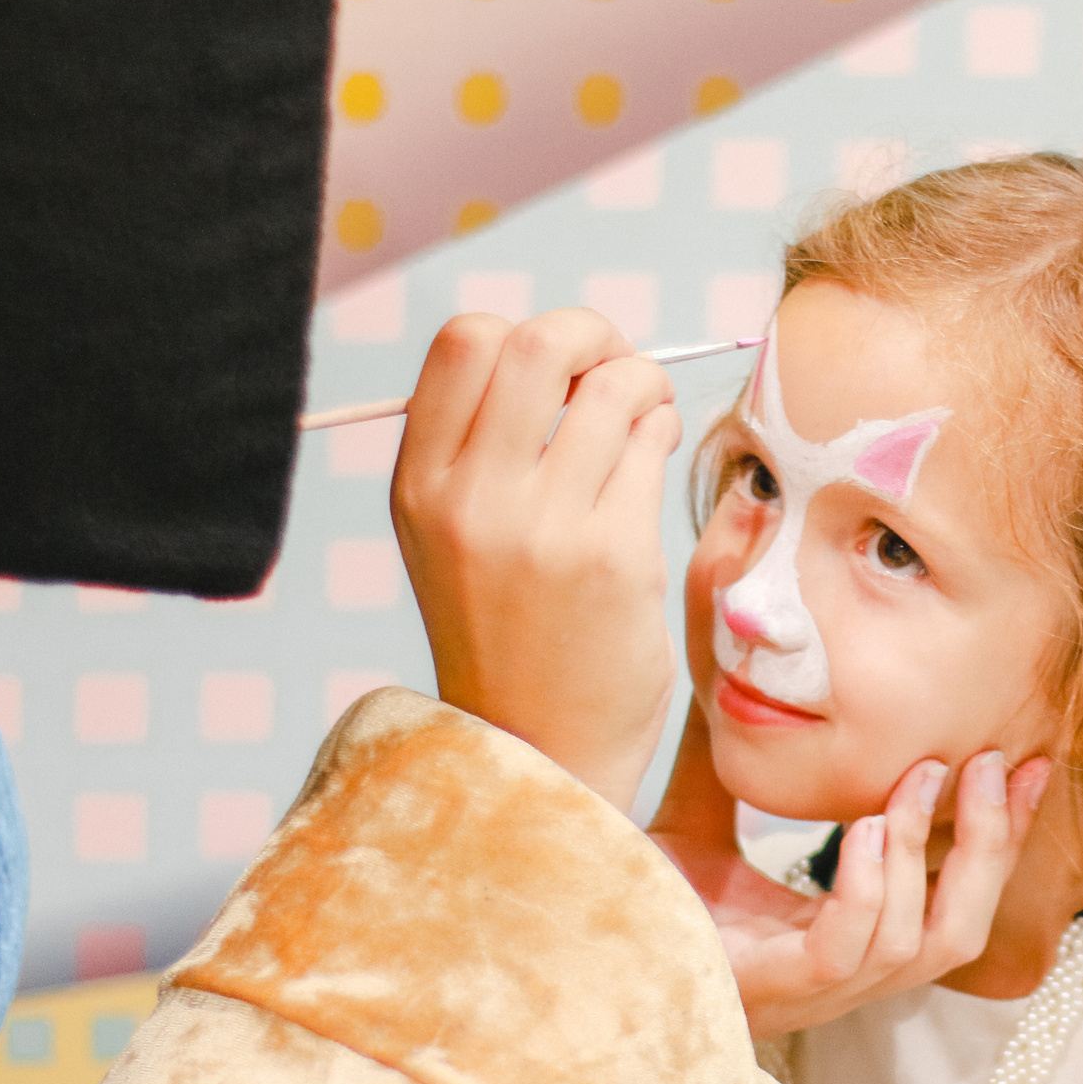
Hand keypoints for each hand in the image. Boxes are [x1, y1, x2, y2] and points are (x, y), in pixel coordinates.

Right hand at [390, 309, 681, 812]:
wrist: (538, 750)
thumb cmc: (509, 631)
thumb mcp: (452, 535)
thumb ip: (480, 445)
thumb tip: (564, 349)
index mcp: (419, 484)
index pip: (465, 340)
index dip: (527, 333)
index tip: (560, 371)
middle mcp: (470, 499)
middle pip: (541, 342)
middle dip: (596, 336)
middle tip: (616, 374)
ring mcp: (542, 529)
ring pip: (613, 388)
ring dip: (645, 386)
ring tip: (644, 422)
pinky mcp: (612, 557)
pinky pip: (652, 444)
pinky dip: (664, 431)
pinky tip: (654, 460)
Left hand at [649, 704, 1052, 1036]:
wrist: (568, 949)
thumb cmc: (634, 904)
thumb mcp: (702, 819)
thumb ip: (735, 759)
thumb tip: (742, 667)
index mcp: (840, 940)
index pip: (953, 900)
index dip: (1001, 837)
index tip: (1029, 764)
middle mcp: (839, 977)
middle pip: (961, 931)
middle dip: (994, 846)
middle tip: (996, 761)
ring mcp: (810, 991)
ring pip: (921, 942)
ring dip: (933, 854)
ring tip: (922, 777)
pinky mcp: (775, 990)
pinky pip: (850, 947)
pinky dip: (872, 889)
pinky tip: (869, 829)